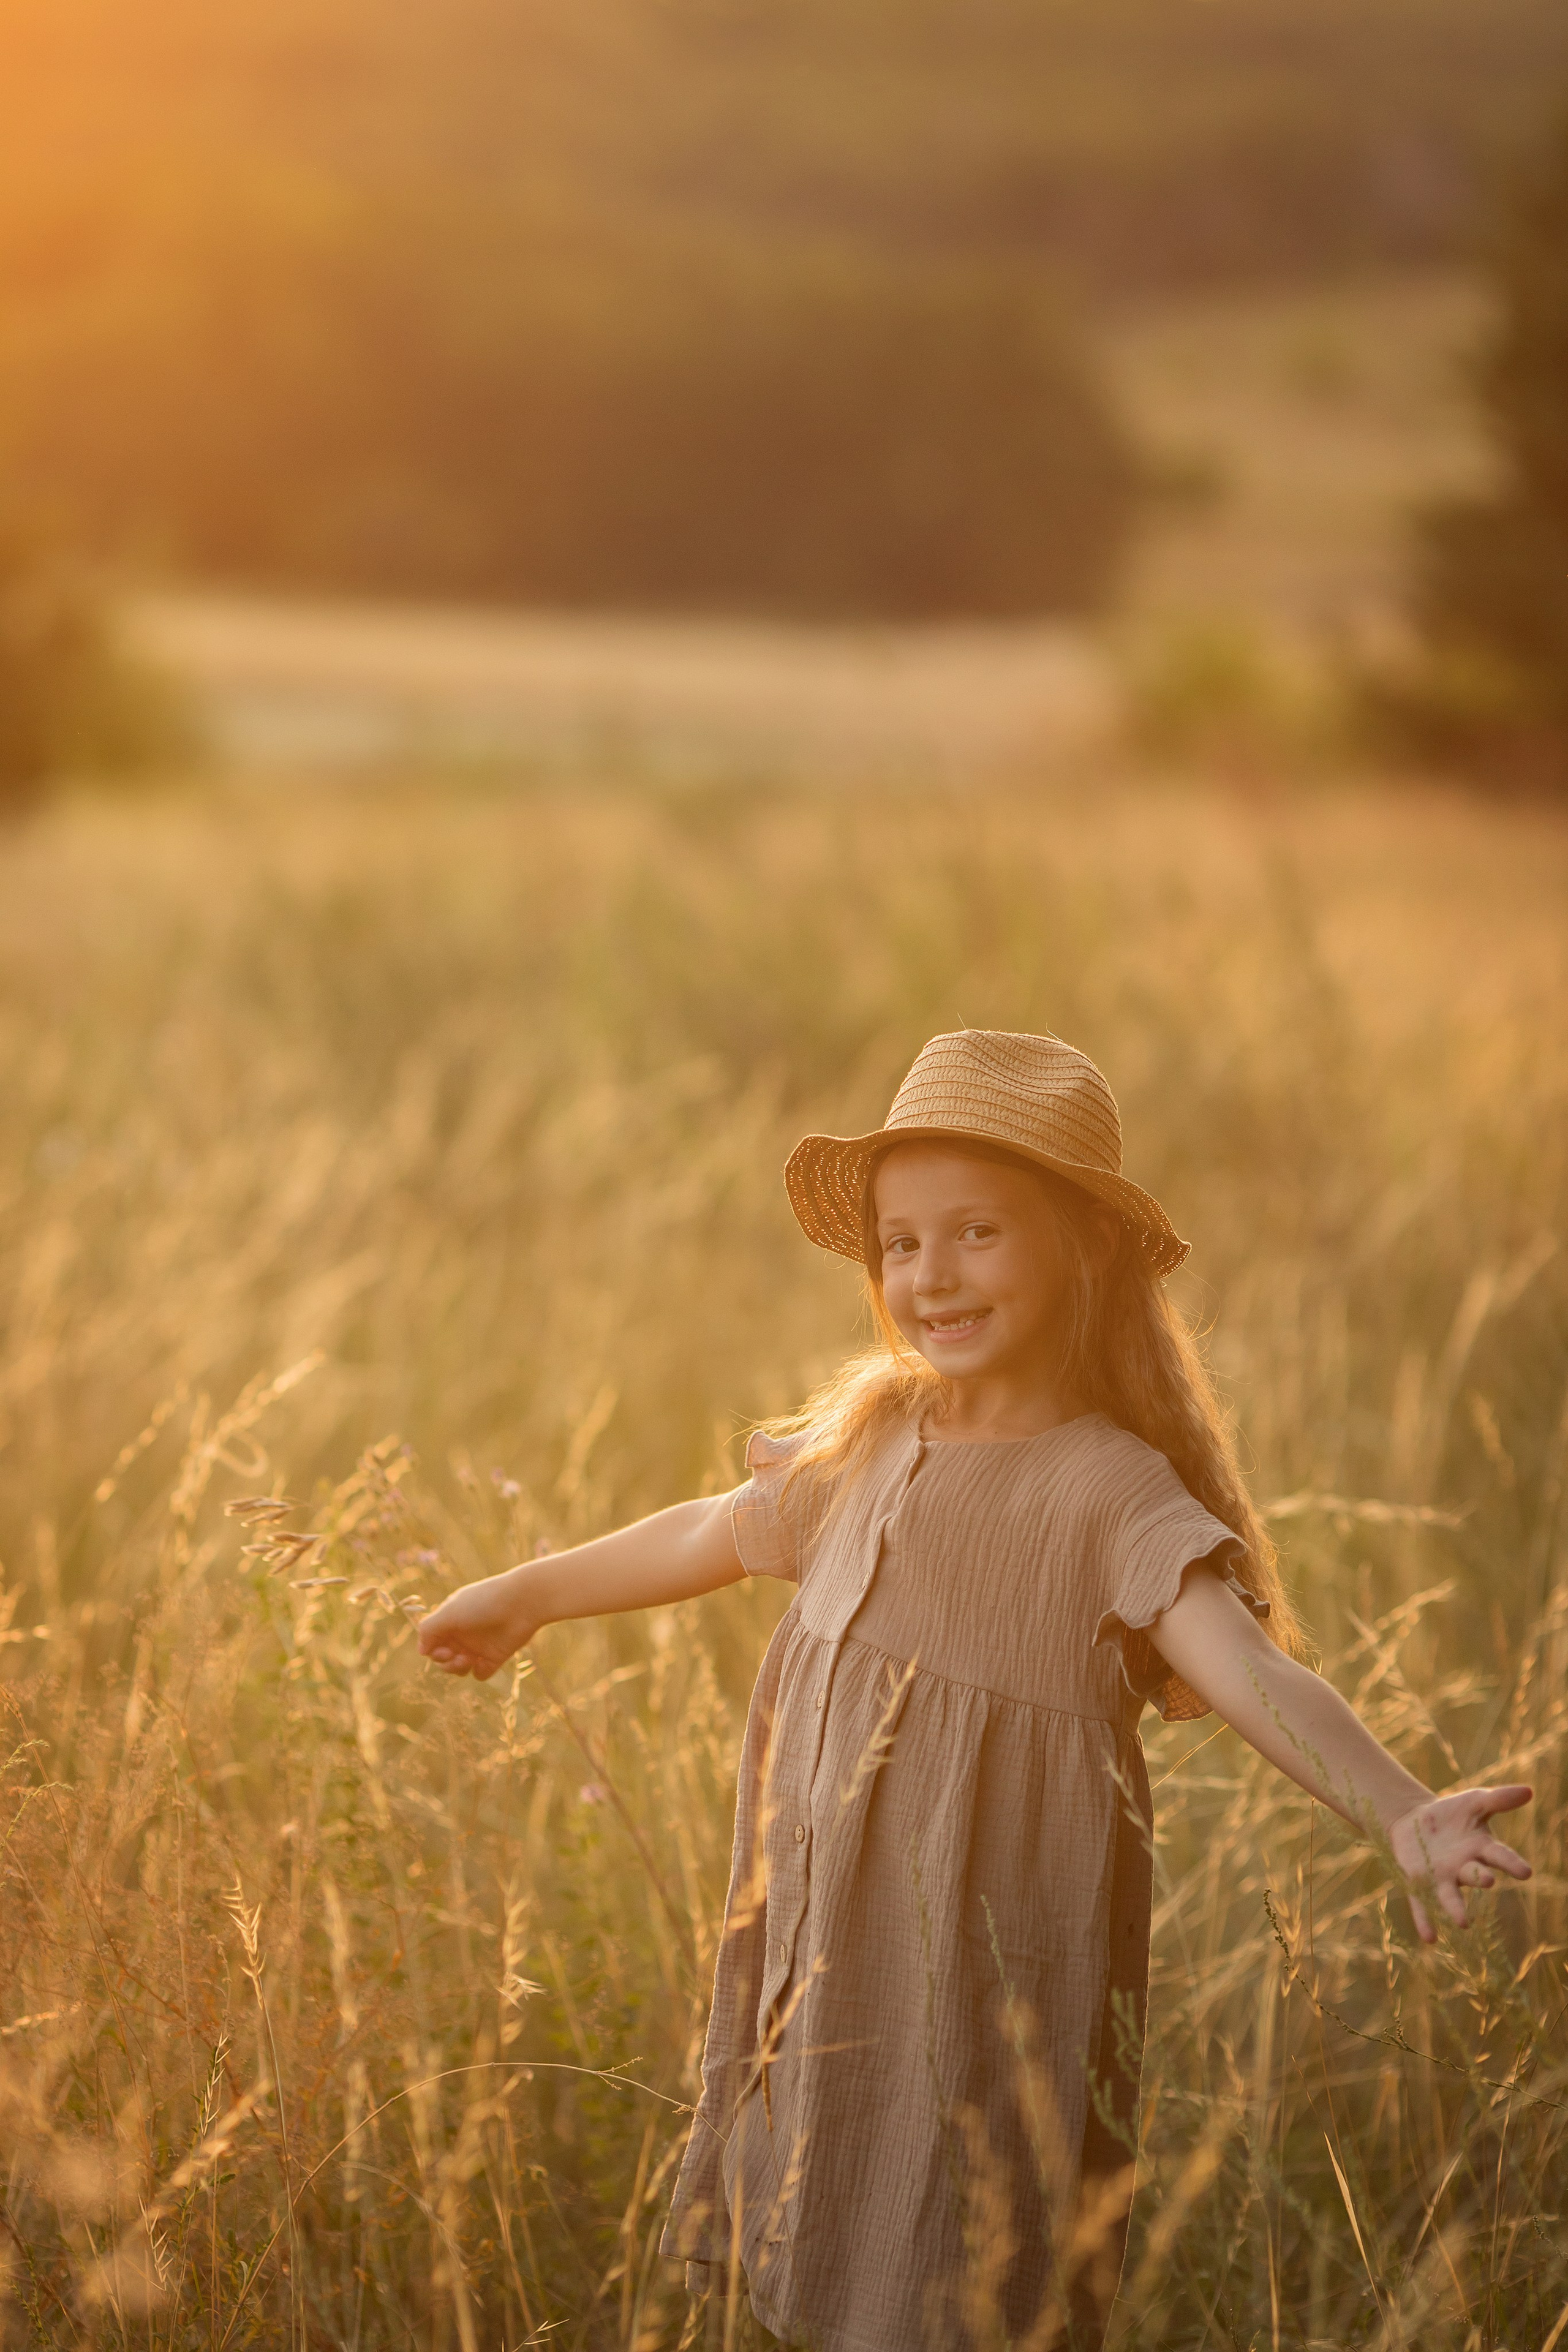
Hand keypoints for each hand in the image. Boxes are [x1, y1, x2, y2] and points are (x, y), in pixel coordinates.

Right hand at [418, 1565, 539, 1681]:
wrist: (522, 1603)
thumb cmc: (484, 1603)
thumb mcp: (450, 1612)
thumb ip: (429, 1629)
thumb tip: (421, 1651)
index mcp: (450, 1620)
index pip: (432, 1643)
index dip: (433, 1651)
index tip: (443, 1650)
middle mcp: (463, 1634)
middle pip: (443, 1659)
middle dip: (445, 1663)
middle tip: (457, 1656)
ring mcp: (479, 1646)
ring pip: (459, 1669)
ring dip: (459, 1669)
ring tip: (469, 1659)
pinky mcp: (495, 1656)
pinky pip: (480, 1674)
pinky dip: (480, 1672)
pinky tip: (485, 1662)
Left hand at [1387, 1784, 1532, 1943]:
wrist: (1413, 1820)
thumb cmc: (1451, 1814)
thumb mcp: (1473, 1801)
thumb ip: (1498, 1799)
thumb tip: (1529, 1791)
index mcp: (1480, 1848)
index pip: (1499, 1855)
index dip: (1512, 1863)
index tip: (1526, 1872)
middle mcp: (1464, 1868)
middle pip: (1475, 1874)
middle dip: (1481, 1877)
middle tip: (1488, 1881)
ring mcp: (1441, 1878)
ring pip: (1450, 1896)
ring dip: (1456, 1908)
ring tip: (1463, 1923)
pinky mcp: (1417, 1883)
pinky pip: (1422, 1904)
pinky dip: (1425, 1920)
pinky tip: (1429, 1938)